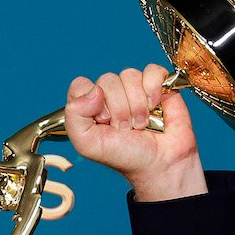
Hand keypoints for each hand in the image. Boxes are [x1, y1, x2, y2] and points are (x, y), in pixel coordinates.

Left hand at [64, 64, 206, 201]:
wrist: (159, 163)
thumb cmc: (123, 155)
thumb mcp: (87, 144)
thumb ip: (74, 116)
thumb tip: (94, 90)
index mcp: (88, 105)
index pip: (81, 85)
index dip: (91, 102)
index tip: (102, 122)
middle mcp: (109, 94)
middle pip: (107, 80)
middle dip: (118, 109)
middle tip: (124, 128)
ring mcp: (134, 88)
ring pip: (129, 75)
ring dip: (136, 104)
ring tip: (140, 123)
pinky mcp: (157, 85)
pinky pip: (153, 71)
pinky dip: (154, 89)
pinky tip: (155, 106)